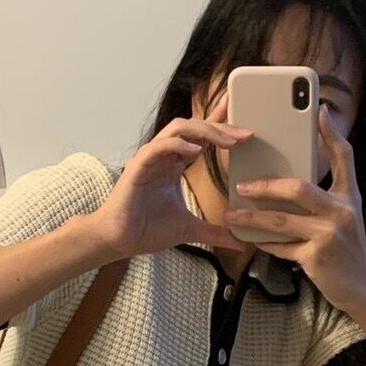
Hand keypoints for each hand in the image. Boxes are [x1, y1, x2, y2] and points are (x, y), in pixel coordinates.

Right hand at [88, 91, 252, 258]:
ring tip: (227, 140)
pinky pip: (159, 147)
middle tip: (245, 133)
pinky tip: (196, 151)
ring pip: (178, 130)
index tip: (244, 122)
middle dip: (220, 127)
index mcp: (174, 164)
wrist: (120, 240)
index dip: (220, 124)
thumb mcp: (190, 229)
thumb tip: (240, 242)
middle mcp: (163, 156)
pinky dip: (178, 145)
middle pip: (194, 127)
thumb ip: (215, 232)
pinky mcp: (139, 166)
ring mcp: (150, 158)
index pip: (200, 137)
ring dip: (204, 131)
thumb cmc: (147, 230)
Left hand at [223, 103, 365, 311]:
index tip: (319, 110)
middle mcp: (342, 211)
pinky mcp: (316, 257)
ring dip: (252, 216)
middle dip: (266, 185)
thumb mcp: (345, 219)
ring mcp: (329, 234)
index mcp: (349, 197)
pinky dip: (264, 242)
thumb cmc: (348, 251)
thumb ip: (325, 200)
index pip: (345, 157)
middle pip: (299, 187)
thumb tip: (286, 185)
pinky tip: (249, 238)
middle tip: (241, 184)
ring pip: (281, 220)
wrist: (363, 289)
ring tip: (231, 212)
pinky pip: (281, 246)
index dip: (332, 133)